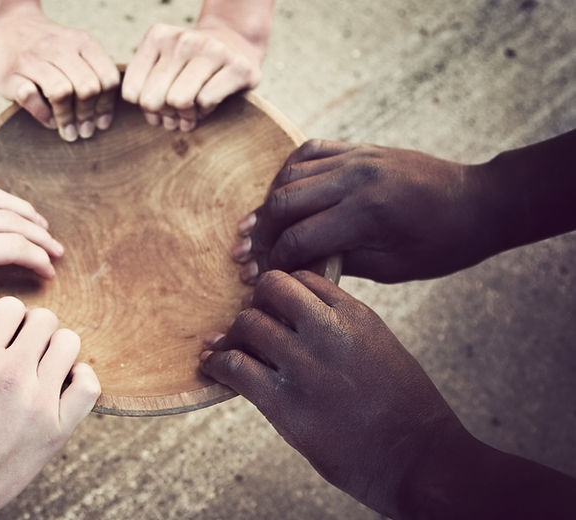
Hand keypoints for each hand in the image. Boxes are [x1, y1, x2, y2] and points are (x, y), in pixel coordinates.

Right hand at [0, 0, 119, 141]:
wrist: (5, 25)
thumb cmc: (47, 50)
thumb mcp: (75, 50)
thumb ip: (92, 74)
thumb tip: (102, 119)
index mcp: (82, 43)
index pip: (107, 78)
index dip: (106, 106)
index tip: (101, 124)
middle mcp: (59, 48)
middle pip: (87, 88)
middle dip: (87, 115)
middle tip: (85, 132)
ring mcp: (33, 59)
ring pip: (61, 93)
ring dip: (67, 119)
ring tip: (68, 132)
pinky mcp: (9, 74)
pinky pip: (30, 96)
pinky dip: (42, 113)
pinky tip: (48, 120)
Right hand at [0, 297, 100, 518]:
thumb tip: (15, 331)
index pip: (11, 307)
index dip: (11, 318)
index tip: (9, 333)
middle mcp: (9, 374)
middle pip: (45, 320)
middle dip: (37, 331)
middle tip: (28, 351)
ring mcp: (37, 401)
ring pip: (69, 343)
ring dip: (59, 351)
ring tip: (46, 368)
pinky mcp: (57, 429)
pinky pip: (89, 385)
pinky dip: (81, 378)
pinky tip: (66, 384)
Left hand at [122, 18, 264, 131]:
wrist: (236, 42)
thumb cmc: (191, 64)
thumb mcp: (161, 64)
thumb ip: (144, 86)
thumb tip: (153, 119)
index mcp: (158, 37)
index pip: (131, 93)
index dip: (145, 108)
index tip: (160, 104)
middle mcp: (183, 39)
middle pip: (153, 100)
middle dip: (165, 114)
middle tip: (177, 112)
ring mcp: (212, 50)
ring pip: (178, 101)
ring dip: (185, 115)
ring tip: (193, 110)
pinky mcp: (238, 66)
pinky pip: (205, 101)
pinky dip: (206, 110)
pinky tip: (210, 103)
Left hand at [199, 270, 468, 516]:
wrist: (417, 458)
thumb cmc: (404, 409)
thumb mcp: (380, 348)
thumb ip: (343, 329)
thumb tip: (300, 321)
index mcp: (355, 314)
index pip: (301, 278)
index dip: (281, 292)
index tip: (272, 308)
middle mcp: (328, 331)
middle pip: (270, 290)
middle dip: (256, 304)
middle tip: (250, 326)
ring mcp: (304, 364)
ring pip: (247, 323)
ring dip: (233, 336)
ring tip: (228, 349)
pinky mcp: (283, 401)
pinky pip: (234, 366)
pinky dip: (217, 364)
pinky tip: (213, 368)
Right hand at [232, 139, 490, 283]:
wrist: (478, 202)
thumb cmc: (442, 244)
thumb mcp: (393, 268)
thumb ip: (341, 262)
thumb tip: (296, 265)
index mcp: (367, 213)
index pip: (299, 238)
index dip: (275, 260)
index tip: (263, 275)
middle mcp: (356, 179)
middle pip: (283, 202)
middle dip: (261, 232)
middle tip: (249, 254)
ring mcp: (356, 158)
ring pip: (289, 175)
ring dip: (269, 203)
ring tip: (260, 228)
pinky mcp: (359, 148)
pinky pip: (309, 151)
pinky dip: (288, 173)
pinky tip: (282, 193)